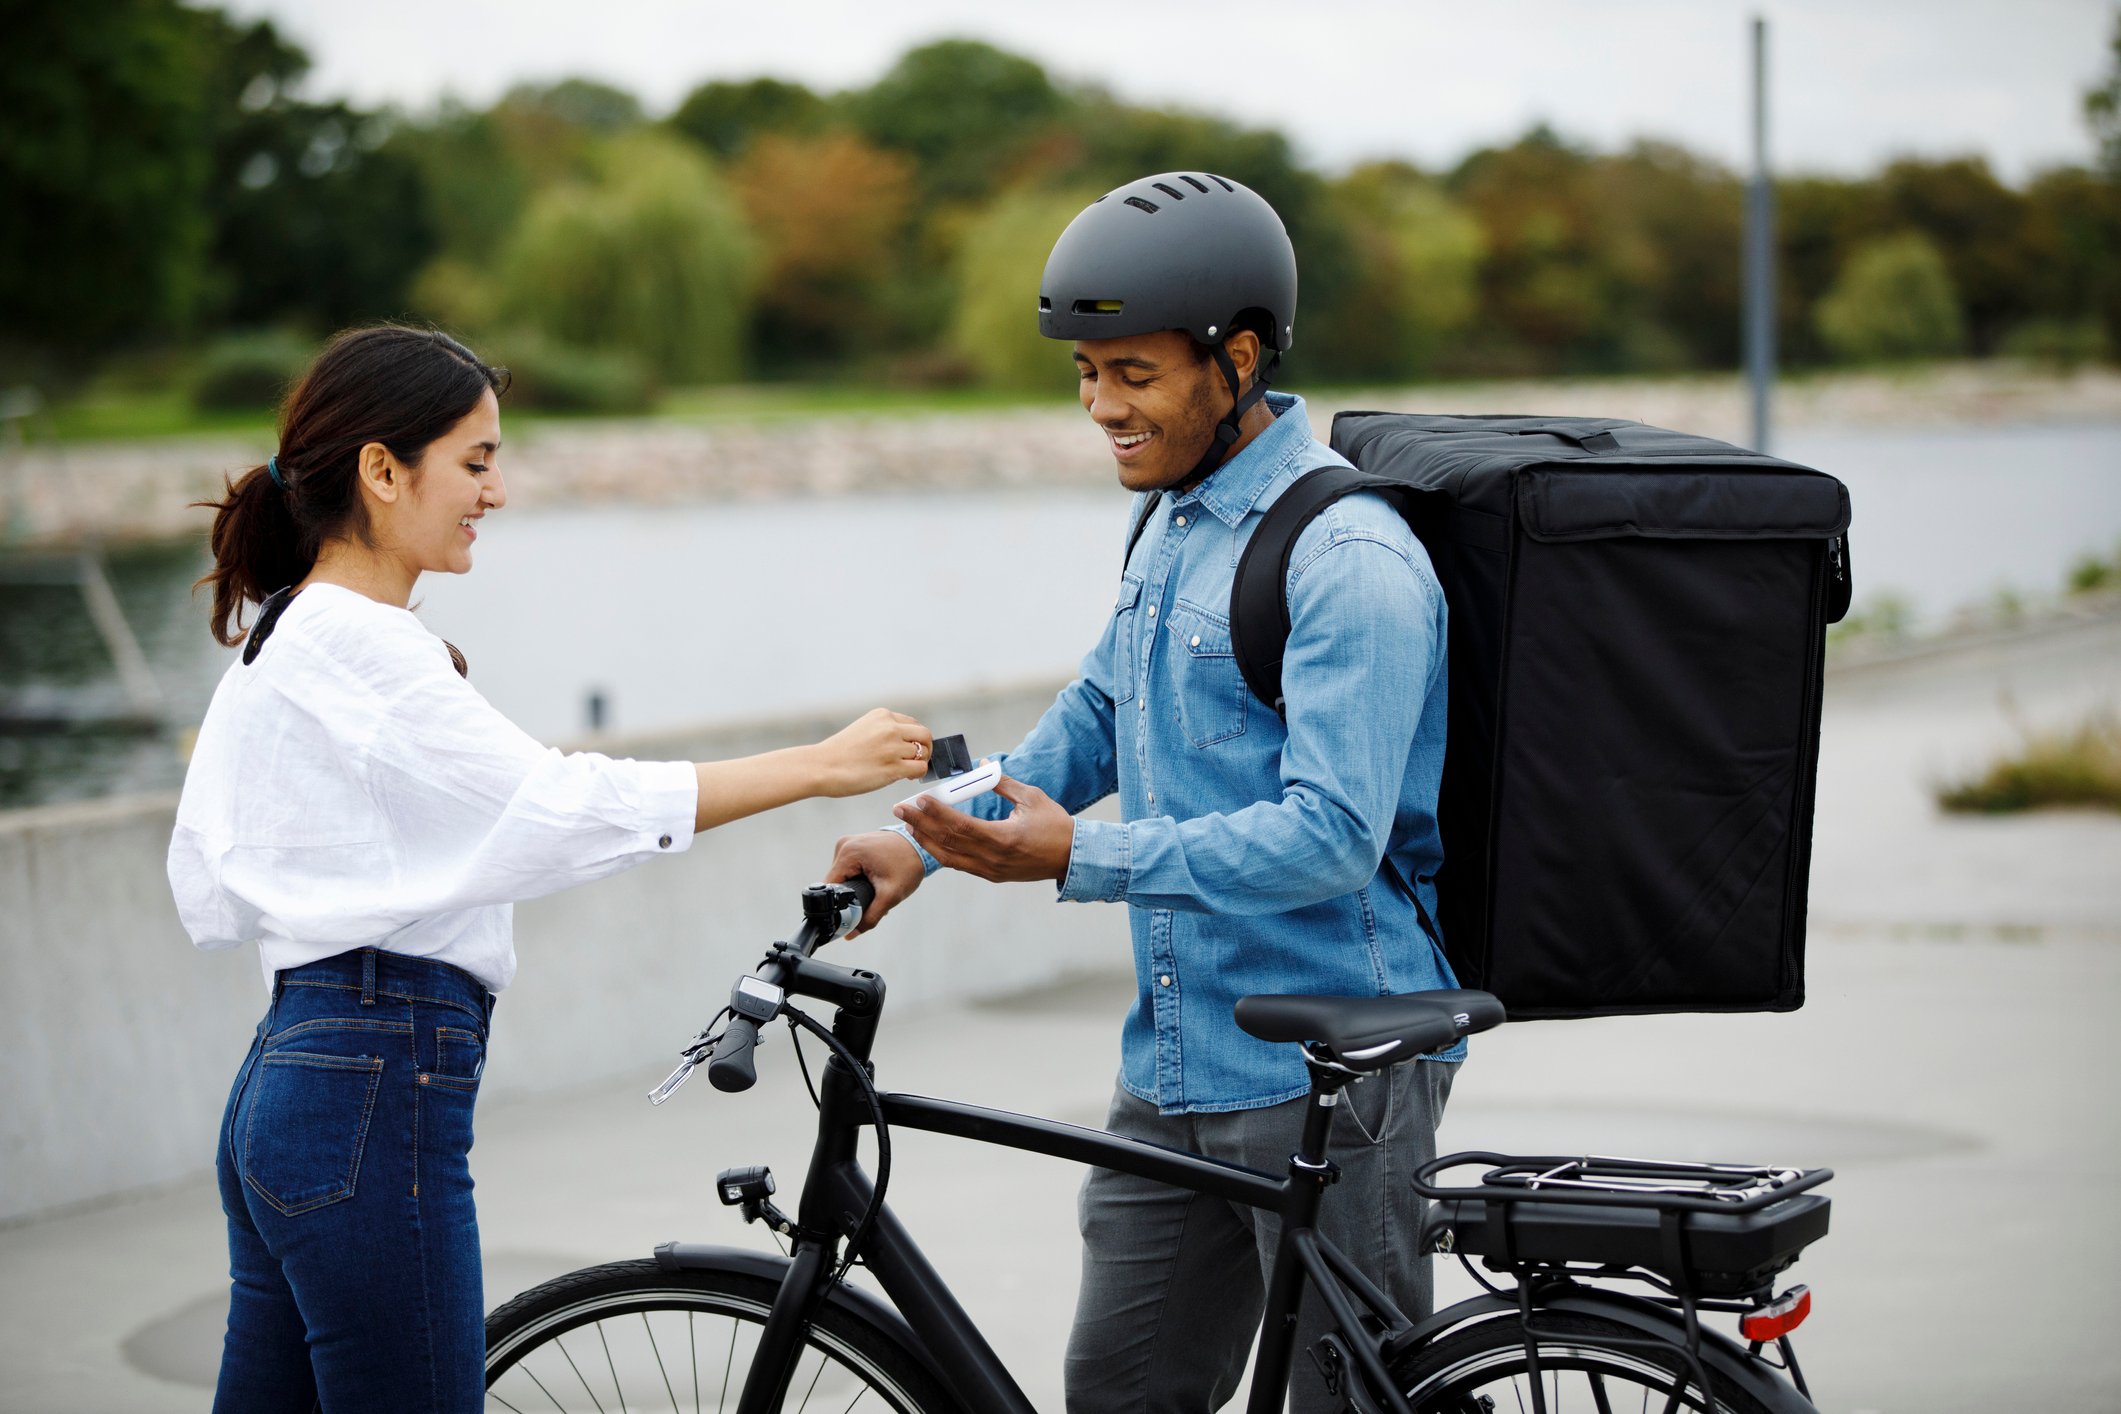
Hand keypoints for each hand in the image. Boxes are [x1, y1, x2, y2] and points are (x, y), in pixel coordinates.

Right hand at [813, 709, 932, 796]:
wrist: (821, 767)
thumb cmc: (838, 754)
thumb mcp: (863, 730)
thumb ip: (884, 732)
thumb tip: (906, 746)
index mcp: (882, 716)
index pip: (913, 724)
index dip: (915, 738)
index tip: (910, 749)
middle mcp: (890, 728)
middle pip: (925, 735)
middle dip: (926, 748)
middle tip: (918, 760)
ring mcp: (892, 747)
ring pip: (924, 752)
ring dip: (920, 762)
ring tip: (908, 771)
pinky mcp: (893, 767)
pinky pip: (920, 768)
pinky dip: (918, 774)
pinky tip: (907, 777)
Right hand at [826, 831, 925, 936]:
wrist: (920, 847)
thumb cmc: (908, 866)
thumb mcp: (890, 895)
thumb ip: (870, 917)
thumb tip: (850, 934)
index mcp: (848, 853)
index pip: (830, 887)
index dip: (837, 905)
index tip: (850, 915)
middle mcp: (844, 845)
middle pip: (835, 883)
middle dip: (851, 896)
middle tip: (872, 900)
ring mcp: (848, 843)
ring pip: (842, 877)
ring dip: (855, 888)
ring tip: (876, 889)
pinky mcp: (854, 846)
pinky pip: (848, 868)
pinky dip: (858, 878)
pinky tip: (874, 881)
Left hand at [893, 772, 1072, 883]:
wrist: (1072, 858)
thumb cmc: (1055, 825)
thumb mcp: (1032, 798)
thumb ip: (1003, 782)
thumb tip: (982, 765)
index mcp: (1003, 837)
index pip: (959, 825)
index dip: (936, 812)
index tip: (919, 799)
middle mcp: (992, 858)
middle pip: (947, 841)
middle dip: (920, 824)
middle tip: (900, 809)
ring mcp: (990, 870)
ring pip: (948, 857)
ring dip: (926, 840)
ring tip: (908, 824)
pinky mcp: (991, 875)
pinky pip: (959, 864)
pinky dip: (941, 851)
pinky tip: (928, 840)